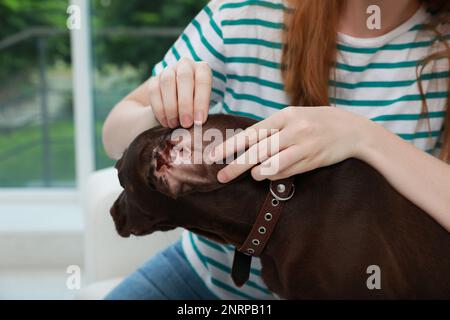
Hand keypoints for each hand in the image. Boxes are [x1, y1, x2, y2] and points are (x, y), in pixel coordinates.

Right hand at [148, 57, 211, 127]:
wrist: (179, 99)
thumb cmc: (197, 104)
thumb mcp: (204, 105)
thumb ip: (201, 112)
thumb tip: (199, 127)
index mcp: (202, 69)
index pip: (203, 80)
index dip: (201, 101)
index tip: (200, 121)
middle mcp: (185, 66)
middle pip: (184, 78)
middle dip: (185, 103)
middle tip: (186, 123)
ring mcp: (168, 71)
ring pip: (167, 82)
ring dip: (171, 106)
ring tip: (175, 124)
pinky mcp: (154, 79)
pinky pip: (154, 91)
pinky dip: (159, 108)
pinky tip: (165, 122)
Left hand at [211, 107, 371, 181]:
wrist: (352, 130)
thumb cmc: (317, 122)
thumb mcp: (294, 117)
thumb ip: (272, 129)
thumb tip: (246, 145)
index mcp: (285, 115)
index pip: (251, 133)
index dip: (230, 146)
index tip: (214, 156)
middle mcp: (293, 129)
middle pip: (257, 151)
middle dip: (236, 166)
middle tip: (221, 177)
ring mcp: (303, 145)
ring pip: (270, 165)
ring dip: (258, 173)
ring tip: (255, 174)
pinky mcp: (311, 160)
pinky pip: (284, 172)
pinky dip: (273, 175)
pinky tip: (273, 173)